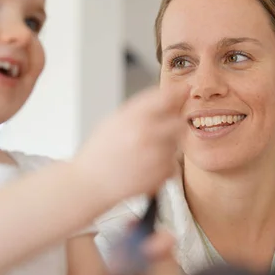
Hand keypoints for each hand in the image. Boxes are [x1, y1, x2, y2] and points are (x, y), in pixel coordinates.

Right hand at [73, 86, 186, 203]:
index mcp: (133, 117)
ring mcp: (154, 156)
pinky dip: (162, 166)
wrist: (90, 183)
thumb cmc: (100, 151)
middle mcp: (146, 134)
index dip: (179, 93)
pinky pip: (172, 165)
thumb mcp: (116, 120)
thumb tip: (171, 94)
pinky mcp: (159, 175)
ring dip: (165, 148)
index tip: (185, 91)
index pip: (167, 97)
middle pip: (179, 122)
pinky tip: (142, 167)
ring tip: (142, 154)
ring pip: (175, 145)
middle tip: (158, 131)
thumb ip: (143, 107)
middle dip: (173, 125)